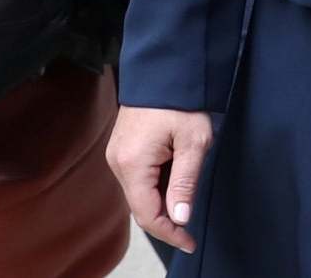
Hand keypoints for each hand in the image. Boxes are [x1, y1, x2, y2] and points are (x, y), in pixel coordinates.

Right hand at [107, 105, 213, 253]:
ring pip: (139, 194)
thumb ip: (185, 182)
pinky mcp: (121, 148)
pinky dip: (155, 186)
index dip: (169, 233)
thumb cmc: (181, 100)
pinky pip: (137, 178)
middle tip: (191, 228)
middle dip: (166, 220)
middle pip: (141, 207)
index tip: (190, 242)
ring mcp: (117, 155)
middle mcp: (118, 162)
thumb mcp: (193, 141)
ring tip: (186, 190)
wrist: (164, 69)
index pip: (147, 215)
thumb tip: (180, 218)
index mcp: (133, 164)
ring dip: (161, 201)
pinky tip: (174, 176)